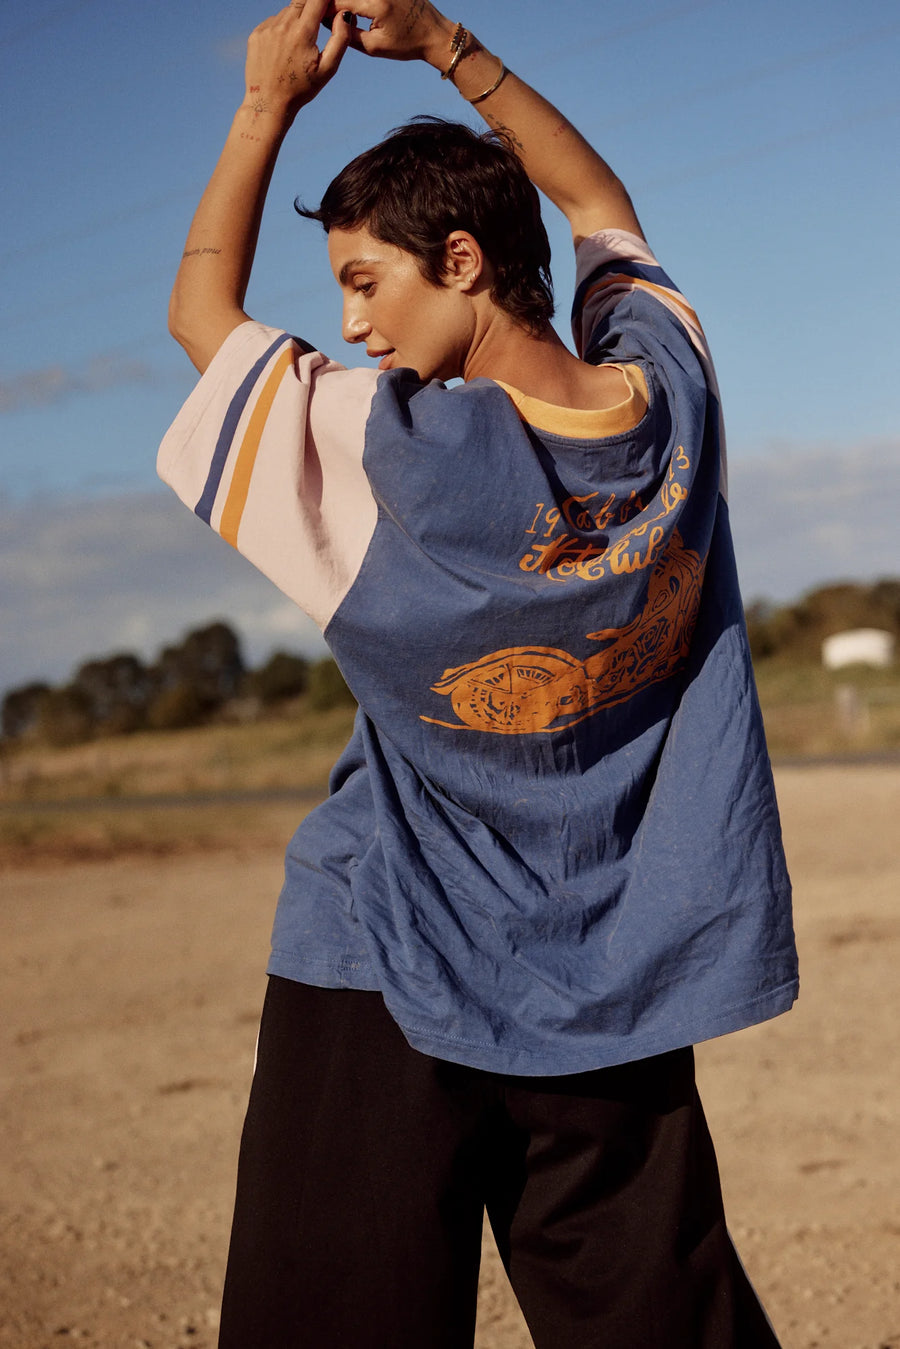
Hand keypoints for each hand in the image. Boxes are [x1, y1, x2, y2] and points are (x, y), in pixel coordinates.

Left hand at [244, 0, 352, 120]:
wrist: (269, 103)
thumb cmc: (301, 89)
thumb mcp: (328, 69)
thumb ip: (340, 39)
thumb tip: (343, 15)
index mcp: (303, 32)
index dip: (326, 1)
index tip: (330, 9)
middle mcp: (283, 25)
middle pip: (302, 0)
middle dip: (312, 7)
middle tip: (316, 26)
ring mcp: (267, 28)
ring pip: (287, 11)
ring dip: (296, 20)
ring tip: (298, 46)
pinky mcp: (256, 34)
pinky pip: (273, 22)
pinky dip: (282, 29)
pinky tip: (284, 50)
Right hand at [334, 0, 453, 64]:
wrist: (435, 34)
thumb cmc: (407, 44)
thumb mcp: (375, 47)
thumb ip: (349, 35)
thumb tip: (329, 22)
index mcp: (376, 3)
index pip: (340, 0)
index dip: (325, 9)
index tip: (317, 17)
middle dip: (333, 1)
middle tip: (325, 13)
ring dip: (346, 0)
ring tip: (340, 11)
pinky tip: (354, 7)